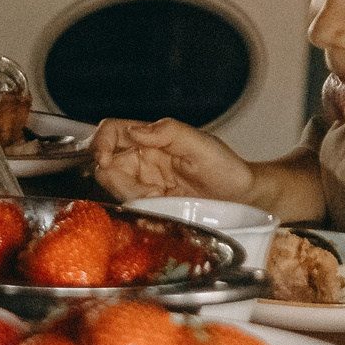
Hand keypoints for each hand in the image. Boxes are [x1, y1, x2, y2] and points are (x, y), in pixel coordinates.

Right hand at [91, 117, 259, 202]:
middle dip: (119, 180)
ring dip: (132, 197)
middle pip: (107, 165)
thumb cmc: (227, 169)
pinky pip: (132, 208)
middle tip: (147, 192)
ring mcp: (145, 183)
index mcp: (152, 138)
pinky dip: (140, 212)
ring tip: (160, 200)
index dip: (100, 143)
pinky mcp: (150, 205)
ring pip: (116, 189)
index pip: (112, 132)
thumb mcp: (202, 144)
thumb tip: (136, 131)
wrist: (243, 199)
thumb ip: (169, 132)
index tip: (104, 159)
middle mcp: (144, 159)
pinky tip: (161, 212)